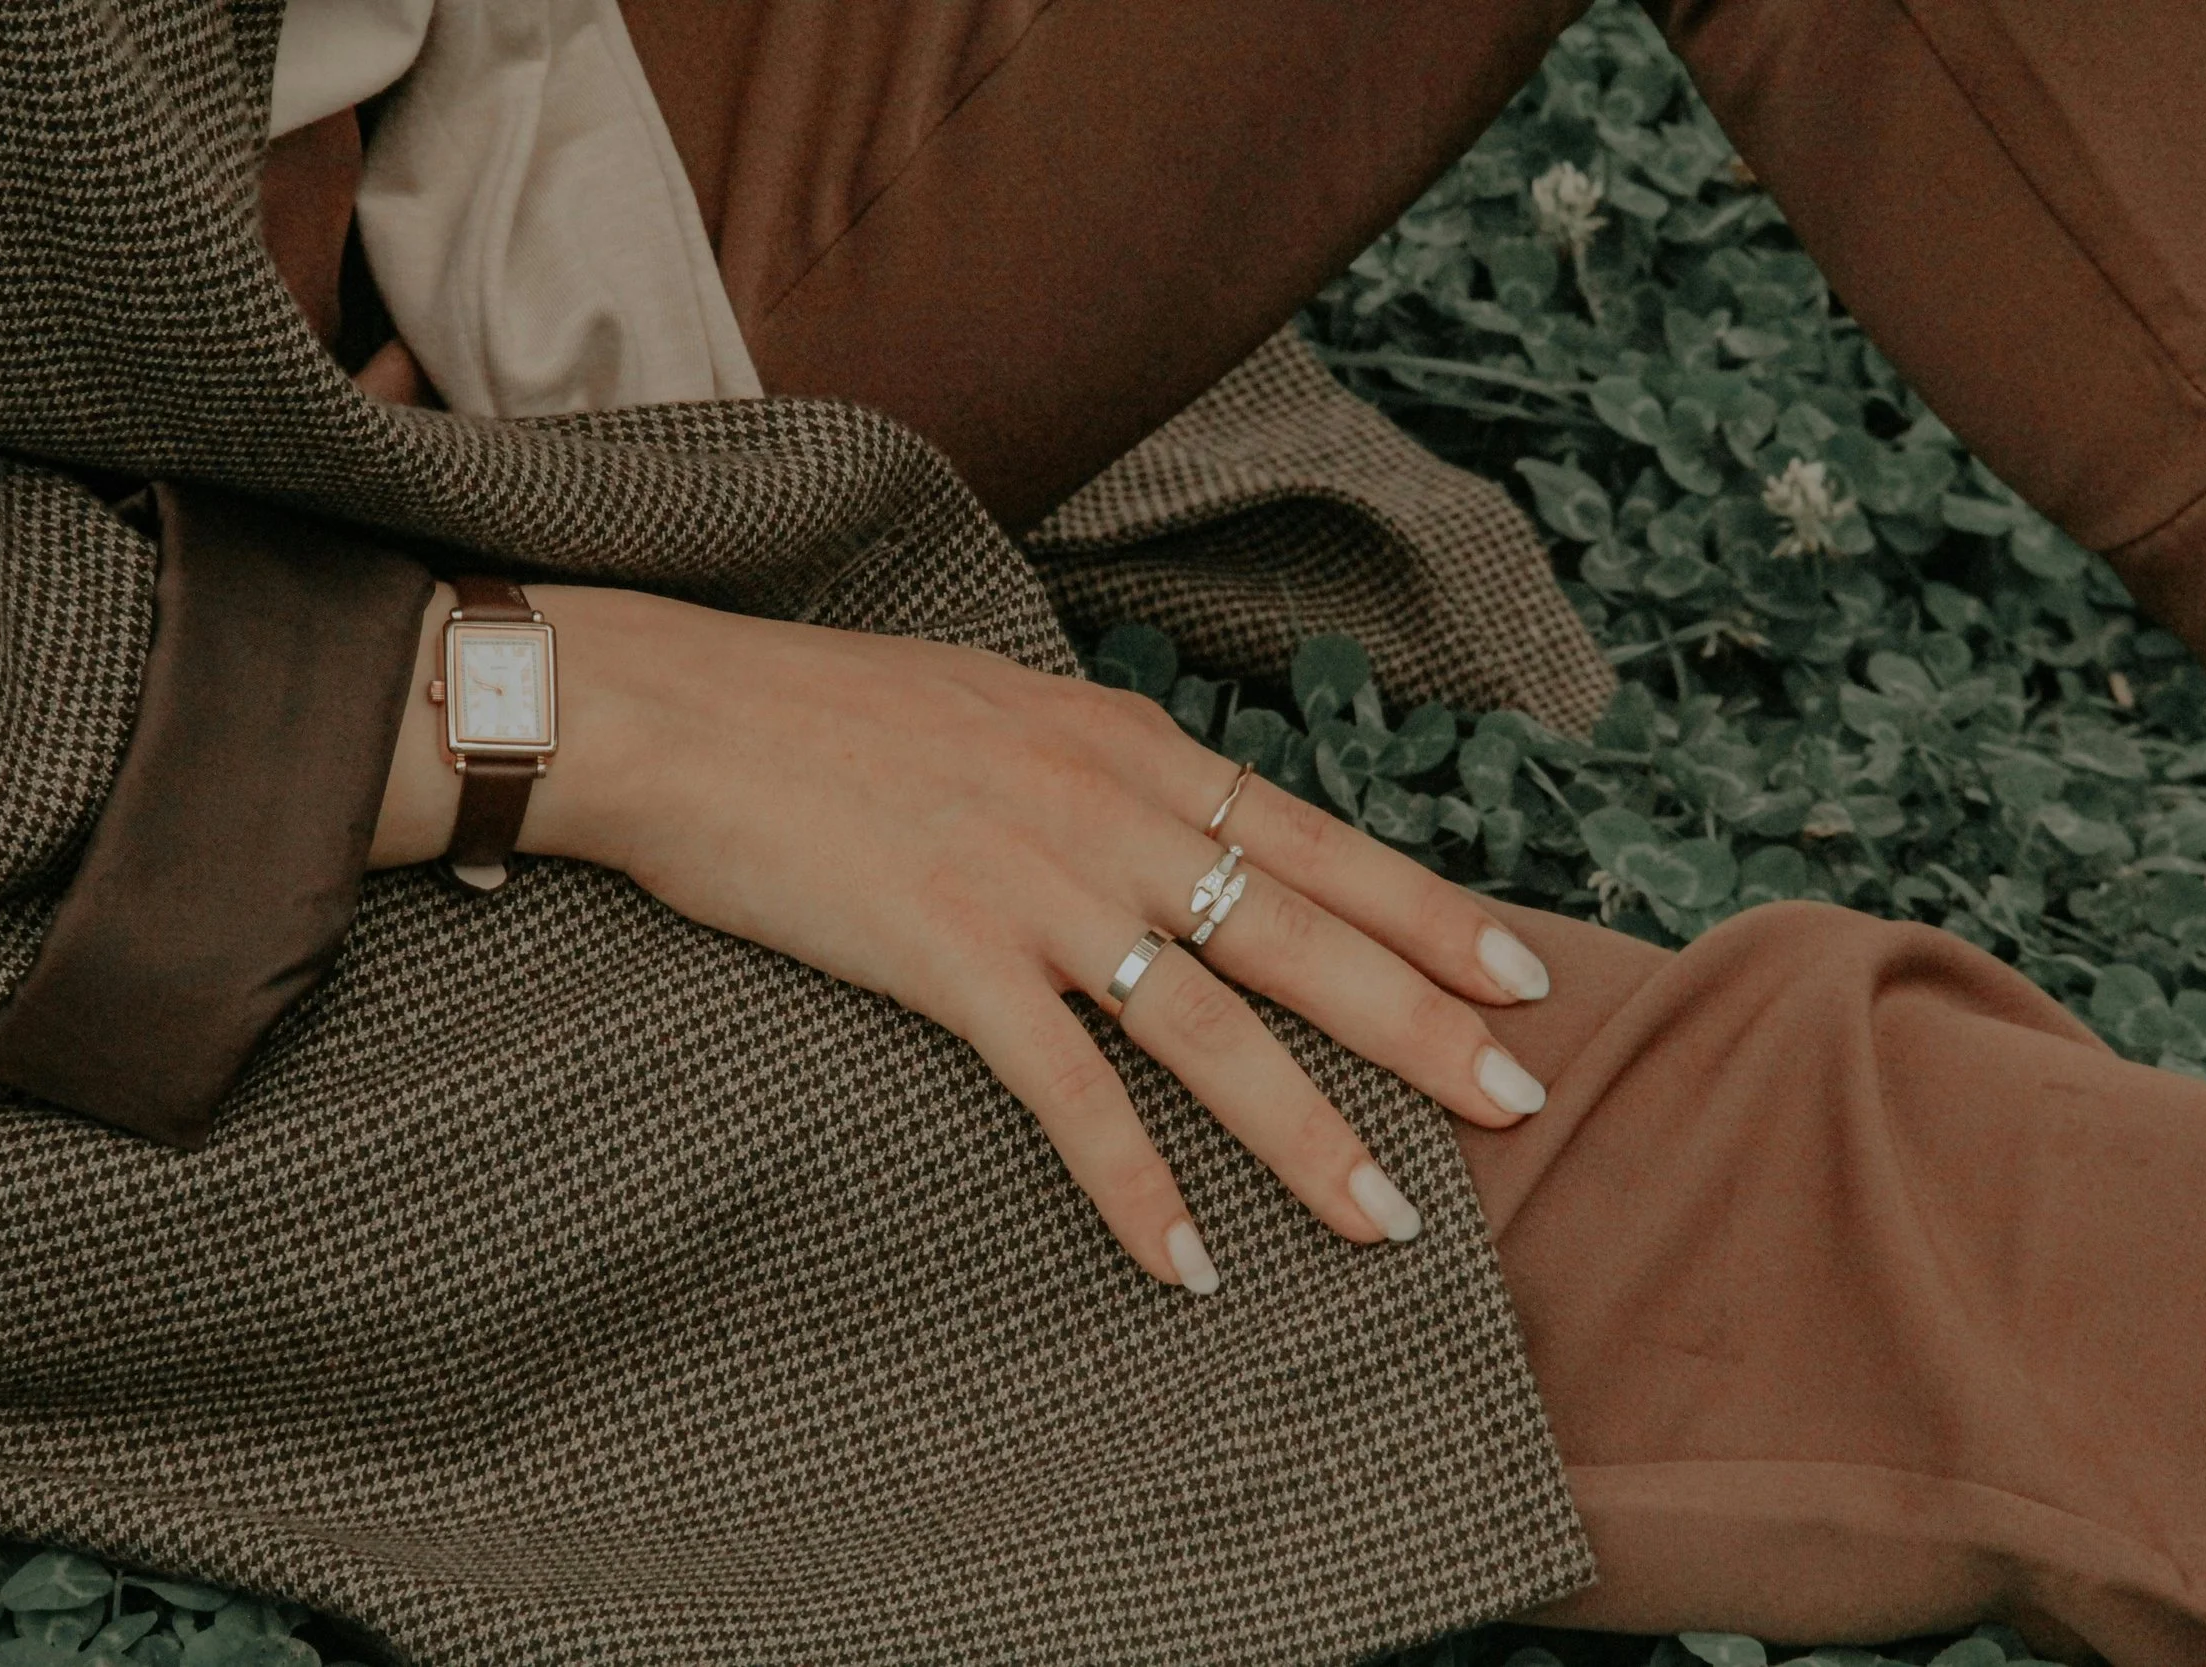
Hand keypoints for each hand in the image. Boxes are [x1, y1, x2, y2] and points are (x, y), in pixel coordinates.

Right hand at [373, 585, 1553, 1291]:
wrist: (682, 710)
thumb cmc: (827, 708)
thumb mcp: (1001, 703)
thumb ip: (1102, 763)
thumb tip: (1176, 811)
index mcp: (1127, 747)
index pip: (1315, 840)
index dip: (1428, 912)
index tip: (1521, 970)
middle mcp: (1109, 814)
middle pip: (1301, 937)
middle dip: (1424, 1027)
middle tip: (1523, 1099)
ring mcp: (1036, 889)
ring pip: (1212, 1029)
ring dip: (1308, 1135)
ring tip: (1389, 1220)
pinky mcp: (952, 960)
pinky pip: (1070, 1095)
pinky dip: (1134, 1188)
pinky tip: (1187, 1265)